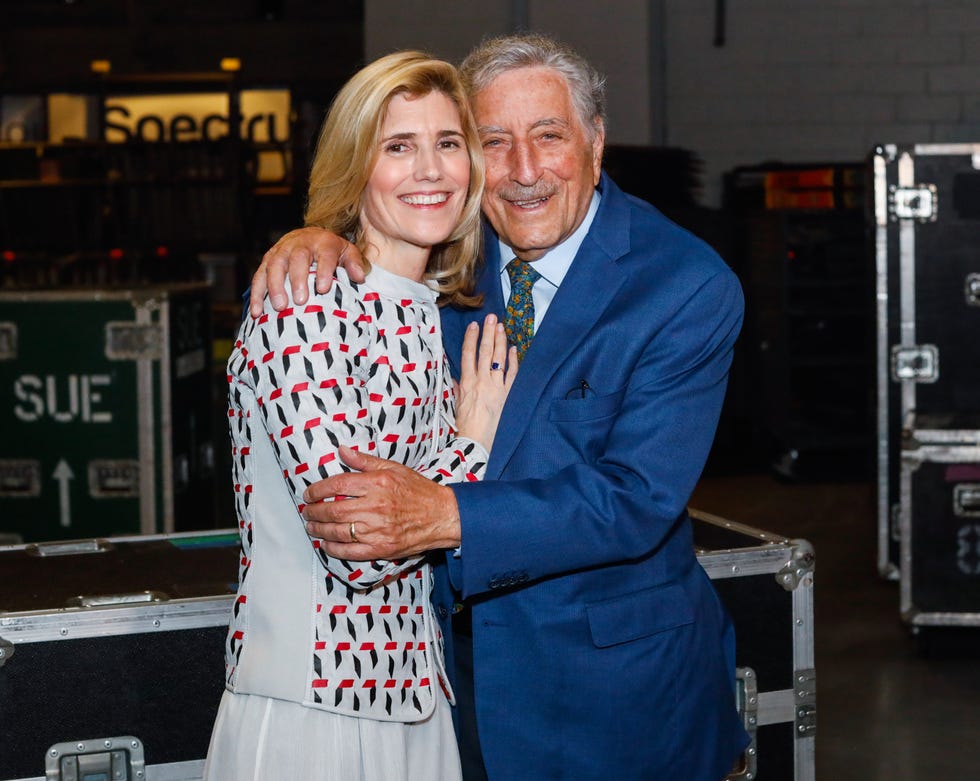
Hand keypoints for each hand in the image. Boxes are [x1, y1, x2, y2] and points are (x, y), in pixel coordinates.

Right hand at [249, 228, 365, 316]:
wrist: (310, 236)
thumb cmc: (331, 250)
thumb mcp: (347, 252)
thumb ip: (354, 263)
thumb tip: (359, 277)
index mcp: (323, 241)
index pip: (325, 254)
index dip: (323, 270)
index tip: (323, 289)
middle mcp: (300, 243)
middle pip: (297, 258)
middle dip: (297, 279)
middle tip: (301, 301)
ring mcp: (281, 250)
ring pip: (275, 265)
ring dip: (275, 286)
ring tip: (280, 307)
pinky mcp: (267, 259)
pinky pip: (259, 276)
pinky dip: (257, 294)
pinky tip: (257, 312)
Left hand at [303, 447, 460, 559]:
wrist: (443, 515)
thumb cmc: (419, 490)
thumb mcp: (394, 468)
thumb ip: (365, 461)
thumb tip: (342, 451)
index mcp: (377, 484)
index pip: (337, 485)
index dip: (318, 490)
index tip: (309, 493)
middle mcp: (375, 506)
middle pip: (333, 510)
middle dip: (314, 511)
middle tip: (307, 511)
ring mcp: (378, 530)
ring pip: (338, 532)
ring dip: (320, 530)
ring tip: (312, 527)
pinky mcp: (382, 548)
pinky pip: (351, 552)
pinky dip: (334, 550)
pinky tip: (327, 545)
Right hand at [455, 314, 517, 450]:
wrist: (476, 444)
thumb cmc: (463, 427)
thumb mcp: (455, 405)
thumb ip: (457, 390)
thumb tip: (456, 379)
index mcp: (466, 383)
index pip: (468, 354)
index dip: (471, 338)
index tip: (474, 325)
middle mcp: (481, 382)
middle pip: (484, 352)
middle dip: (488, 333)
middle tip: (491, 318)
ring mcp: (496, 388)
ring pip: (498, 359)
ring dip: (500, 342)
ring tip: (501, 327)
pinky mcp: (507, 396)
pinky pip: (512, 375)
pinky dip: (514, 361)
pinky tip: (514, 349)